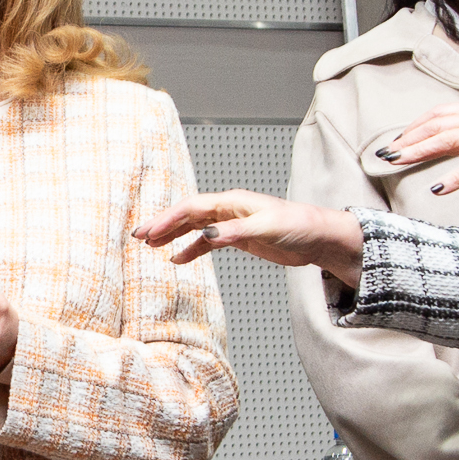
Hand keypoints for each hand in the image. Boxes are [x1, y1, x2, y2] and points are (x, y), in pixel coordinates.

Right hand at [132, 191, 364, 286]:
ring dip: (173, 235)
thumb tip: (206, 235)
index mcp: (232, 201)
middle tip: (139, 236)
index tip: (149, 232)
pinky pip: (207, 242)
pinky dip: (191, 248)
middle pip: (187, 215)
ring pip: (194, 227)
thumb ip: (234, 232)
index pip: (192, 208)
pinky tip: (178, 258)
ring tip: (151, 245)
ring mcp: (232, 223)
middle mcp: (228, 209)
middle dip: (163, 224)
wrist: (319, 238)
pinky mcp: (239, 238)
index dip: (168, 219)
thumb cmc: (298, 225)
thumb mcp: (266, 228)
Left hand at [384, 103, 458, 191]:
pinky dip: (456, 177)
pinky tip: (439, 188)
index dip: (416, 127)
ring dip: (419, 150)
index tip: (396, 142)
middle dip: (408, 138)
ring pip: (450, 139)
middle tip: (384, 154)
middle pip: (438, 124)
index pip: (442, 115)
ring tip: (396, 163)